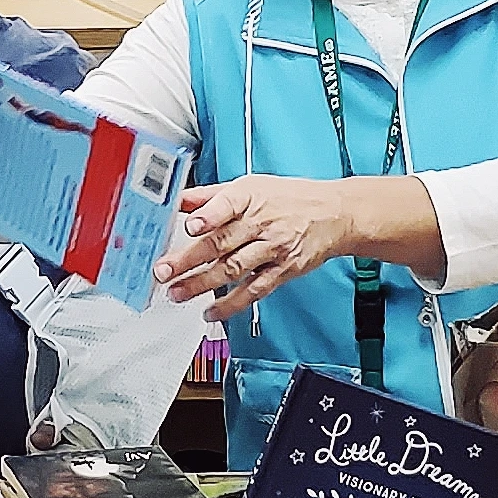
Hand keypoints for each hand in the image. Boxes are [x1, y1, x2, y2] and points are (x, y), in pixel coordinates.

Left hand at [158, 176, 360, 317]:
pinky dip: (231, 304)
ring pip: (234, 268)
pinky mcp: (283, 271)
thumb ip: (212, 195)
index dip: (209, 216)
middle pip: (222, 242)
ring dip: (202, 284)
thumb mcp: (251, 186)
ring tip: (177, 293)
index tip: (190, 225)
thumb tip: (181, 200)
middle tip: (164, 271)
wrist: (334, 214)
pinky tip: (211, 311)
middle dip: (189, 259)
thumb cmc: (290, 198)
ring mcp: (273, 249)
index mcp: (251, 196)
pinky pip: (254, 290)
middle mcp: (262, 223)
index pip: (228, 204)